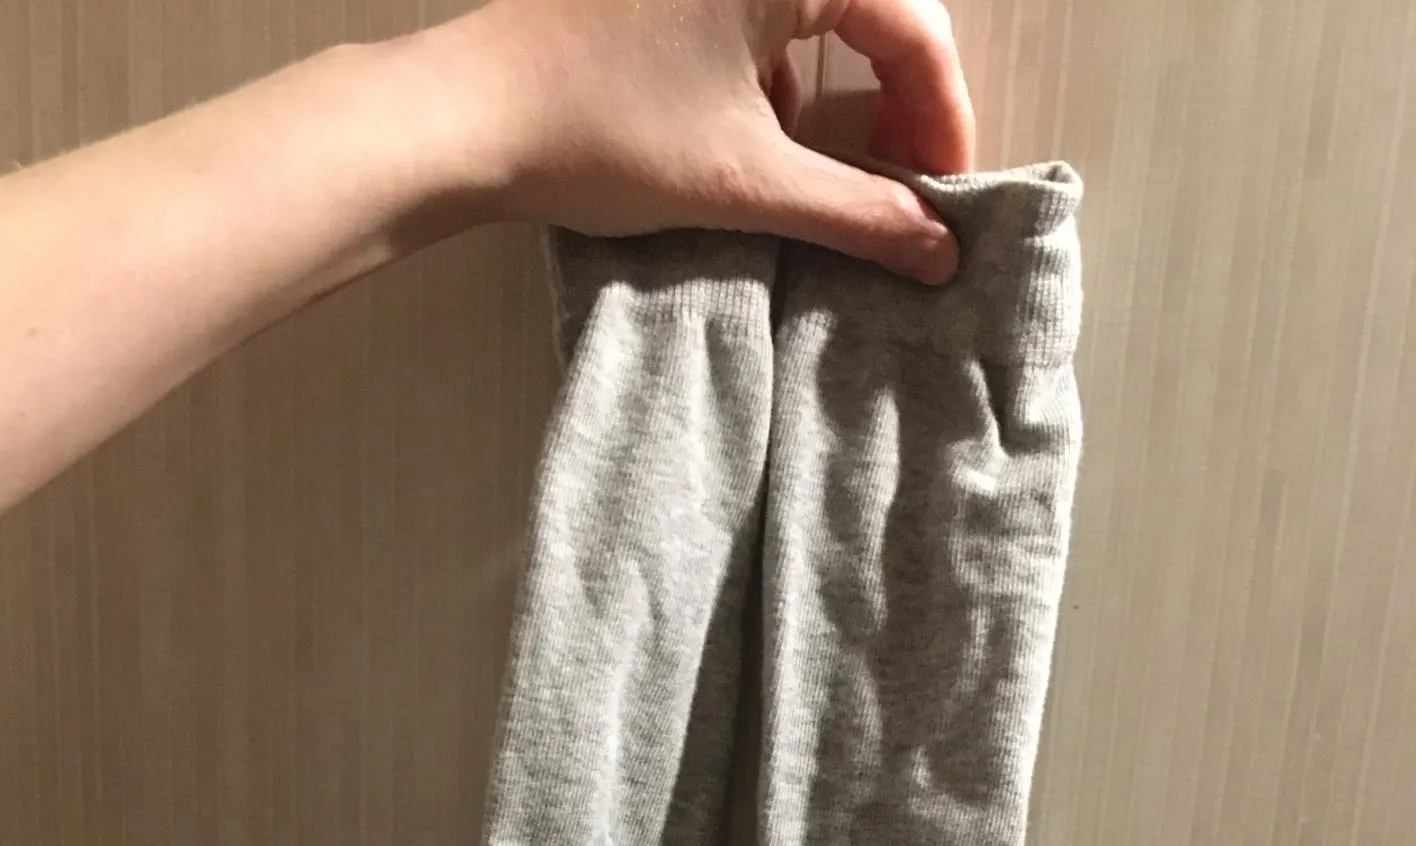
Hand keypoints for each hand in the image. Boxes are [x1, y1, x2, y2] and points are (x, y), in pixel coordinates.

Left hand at [430, 0, 975, 282]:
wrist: (468, 115)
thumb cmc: (604, 134)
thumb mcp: (747, 182)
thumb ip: (858, 215)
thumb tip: (940, 252)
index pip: (914, 27)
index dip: (944, 121)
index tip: (947, 199)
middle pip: (878, 10)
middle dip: (901, 104)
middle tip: (907, 191)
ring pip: (821, 15)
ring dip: (844, 95)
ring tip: (846, 181)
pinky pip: (763, 17)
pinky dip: (784, 79)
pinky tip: (768, 144)